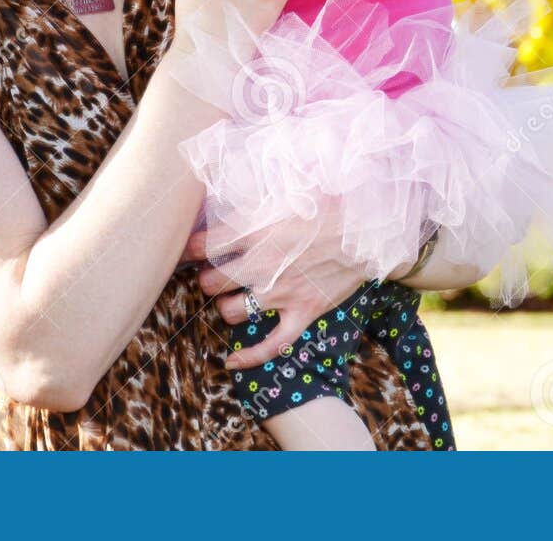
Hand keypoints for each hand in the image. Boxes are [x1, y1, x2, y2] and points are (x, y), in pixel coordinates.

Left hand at [182, 209, 367, 371]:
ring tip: (231, 298)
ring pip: (230, 312)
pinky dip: (248, 357)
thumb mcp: (288, 196)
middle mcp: (263, 265)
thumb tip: (229, 193)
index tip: (184, 252)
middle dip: (206, 279)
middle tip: (214, 275)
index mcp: (257, 233)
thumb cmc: (329, 207)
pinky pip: (270, 345)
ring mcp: (282, 293)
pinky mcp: (302, 313)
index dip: (187, 250)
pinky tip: (231, 361)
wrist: (368, 231)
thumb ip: (256, 203)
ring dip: (226, 306)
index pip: (204, 246)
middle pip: (210, 283)